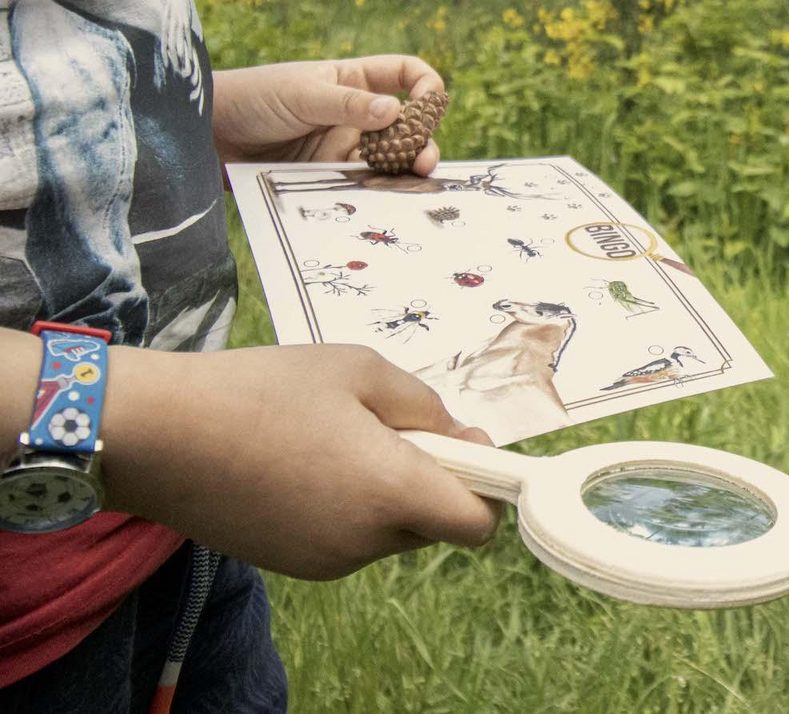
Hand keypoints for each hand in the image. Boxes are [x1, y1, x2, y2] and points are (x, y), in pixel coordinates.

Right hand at [101, 343, 500, 579]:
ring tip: (332, 439)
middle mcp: (365, 541)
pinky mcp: (293, 566)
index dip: (484, 488)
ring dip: (384, 494)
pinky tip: (302, 464)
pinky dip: (346, 509)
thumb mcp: (360, 369)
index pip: (476, 524)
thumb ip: (425, 406)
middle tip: (387, 427)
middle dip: (430, 481)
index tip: (463, 447)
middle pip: (433, 524)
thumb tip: (463, 438)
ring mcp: (326, 561)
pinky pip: (348, 539)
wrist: (157, 434)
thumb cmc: (261, 389)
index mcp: (390, 491)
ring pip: (389, 532)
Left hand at [212, 56, 443, 171]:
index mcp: (353, 80)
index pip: (405, 74)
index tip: (430, 104)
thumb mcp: (302, 94)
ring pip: (388, 159)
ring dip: (403, 171)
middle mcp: (355, 114)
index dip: (425, 85)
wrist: (204, 135)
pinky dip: (376, 191)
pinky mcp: (327, 175)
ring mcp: (342, 146)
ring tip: (410, 183)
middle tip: (425, 163)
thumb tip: (397, 111)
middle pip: (406, 125)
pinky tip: (382, 197)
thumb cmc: (253, 98)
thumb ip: (348, 104)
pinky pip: (360, 184)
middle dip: (423, 141)